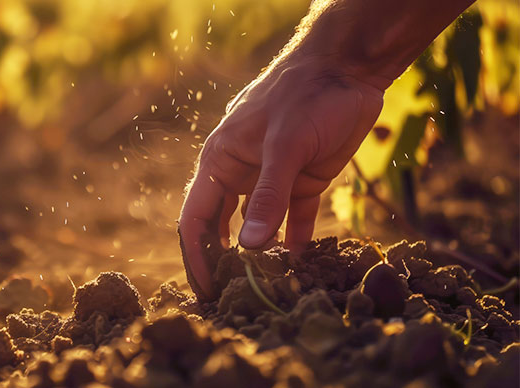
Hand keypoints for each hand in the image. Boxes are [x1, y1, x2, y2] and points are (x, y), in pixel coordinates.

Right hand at [179, 55, 383, 300]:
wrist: (349, 69)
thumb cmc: (306, 96)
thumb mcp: (287, 145)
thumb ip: (268, 196)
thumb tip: (250, 248)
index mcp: (220, 160)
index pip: (196, 217)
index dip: (197, 255)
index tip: (206, 289)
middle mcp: (240, 173)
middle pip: (222, 227)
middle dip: (223, 261)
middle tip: (229, 298)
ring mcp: (272, 179)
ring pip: (258, 227)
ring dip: (260, 255)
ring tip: (264, 288)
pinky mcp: (303, 182)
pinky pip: (294, 220)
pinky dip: (295, 242)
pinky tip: (300, 266)